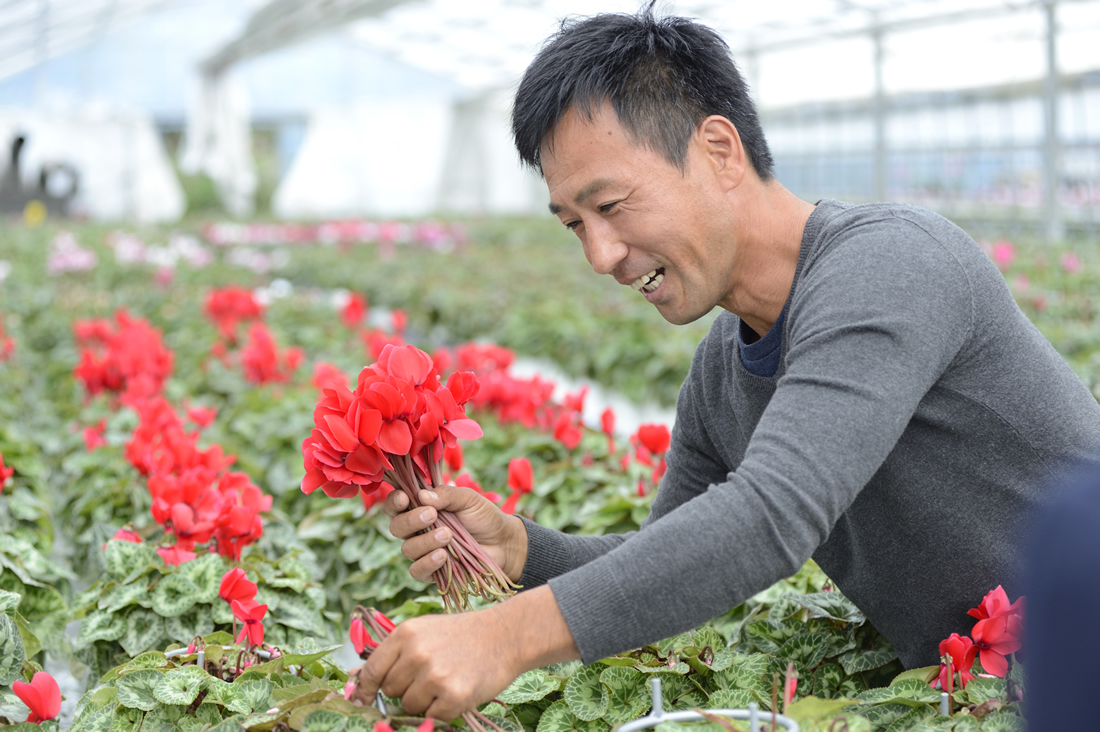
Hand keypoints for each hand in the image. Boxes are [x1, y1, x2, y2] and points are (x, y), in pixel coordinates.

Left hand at [347, 585, 578, 718]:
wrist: (505, 635)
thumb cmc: (462, 634)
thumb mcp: (424, 631)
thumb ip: (395, 654)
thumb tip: (358, 683)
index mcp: (406, 634)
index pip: (371, 671)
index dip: (364, 690)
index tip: (362, 701)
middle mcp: (416, 653)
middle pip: (390, 691)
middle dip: (405, 689)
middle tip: (430, 676)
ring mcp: (435, 675)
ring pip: (409, 706)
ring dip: (424, 701)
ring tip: (446, 681)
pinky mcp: (453, 696)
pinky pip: (432, 717)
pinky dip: (443, 710)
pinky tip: (458, 690)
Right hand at [385, 484, 527, 583]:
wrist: (504, 543)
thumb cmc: (483, 516)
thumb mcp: (469, 499)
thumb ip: (447, 495)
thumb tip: (422, 496)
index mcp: (421, 507)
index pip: (396, 505)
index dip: (394, 501)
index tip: (405, 498)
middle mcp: (417, 530)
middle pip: (396, 527)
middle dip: (411, 520)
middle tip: (432, 515)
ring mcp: (423, 551)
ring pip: (407, 549)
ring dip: (425, 541)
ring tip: (447, 535)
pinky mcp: (432, 571)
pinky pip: (417, 570)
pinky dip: (427, 563)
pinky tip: (443, 556)